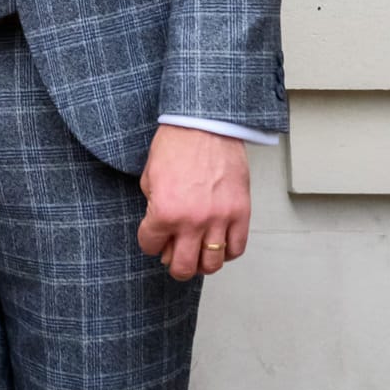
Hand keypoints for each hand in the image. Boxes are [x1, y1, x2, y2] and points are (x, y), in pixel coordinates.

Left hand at [137, 126, 251, 281]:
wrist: (205, 122)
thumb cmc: (177, 142)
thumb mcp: (150, 174)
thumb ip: (152, 205)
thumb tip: (160, 230)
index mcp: (164, 210)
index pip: (151, 246)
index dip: (150, 241)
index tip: (153, 238)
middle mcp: (192, 221)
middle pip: (183, 267)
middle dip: (175, 265)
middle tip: (175, 257)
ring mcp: (219, 219)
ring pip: (212, 264)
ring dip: (202, 262)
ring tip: (198, 252)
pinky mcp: (240, 213)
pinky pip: (236, 248)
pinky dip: (227, 251)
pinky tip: (219, 242)